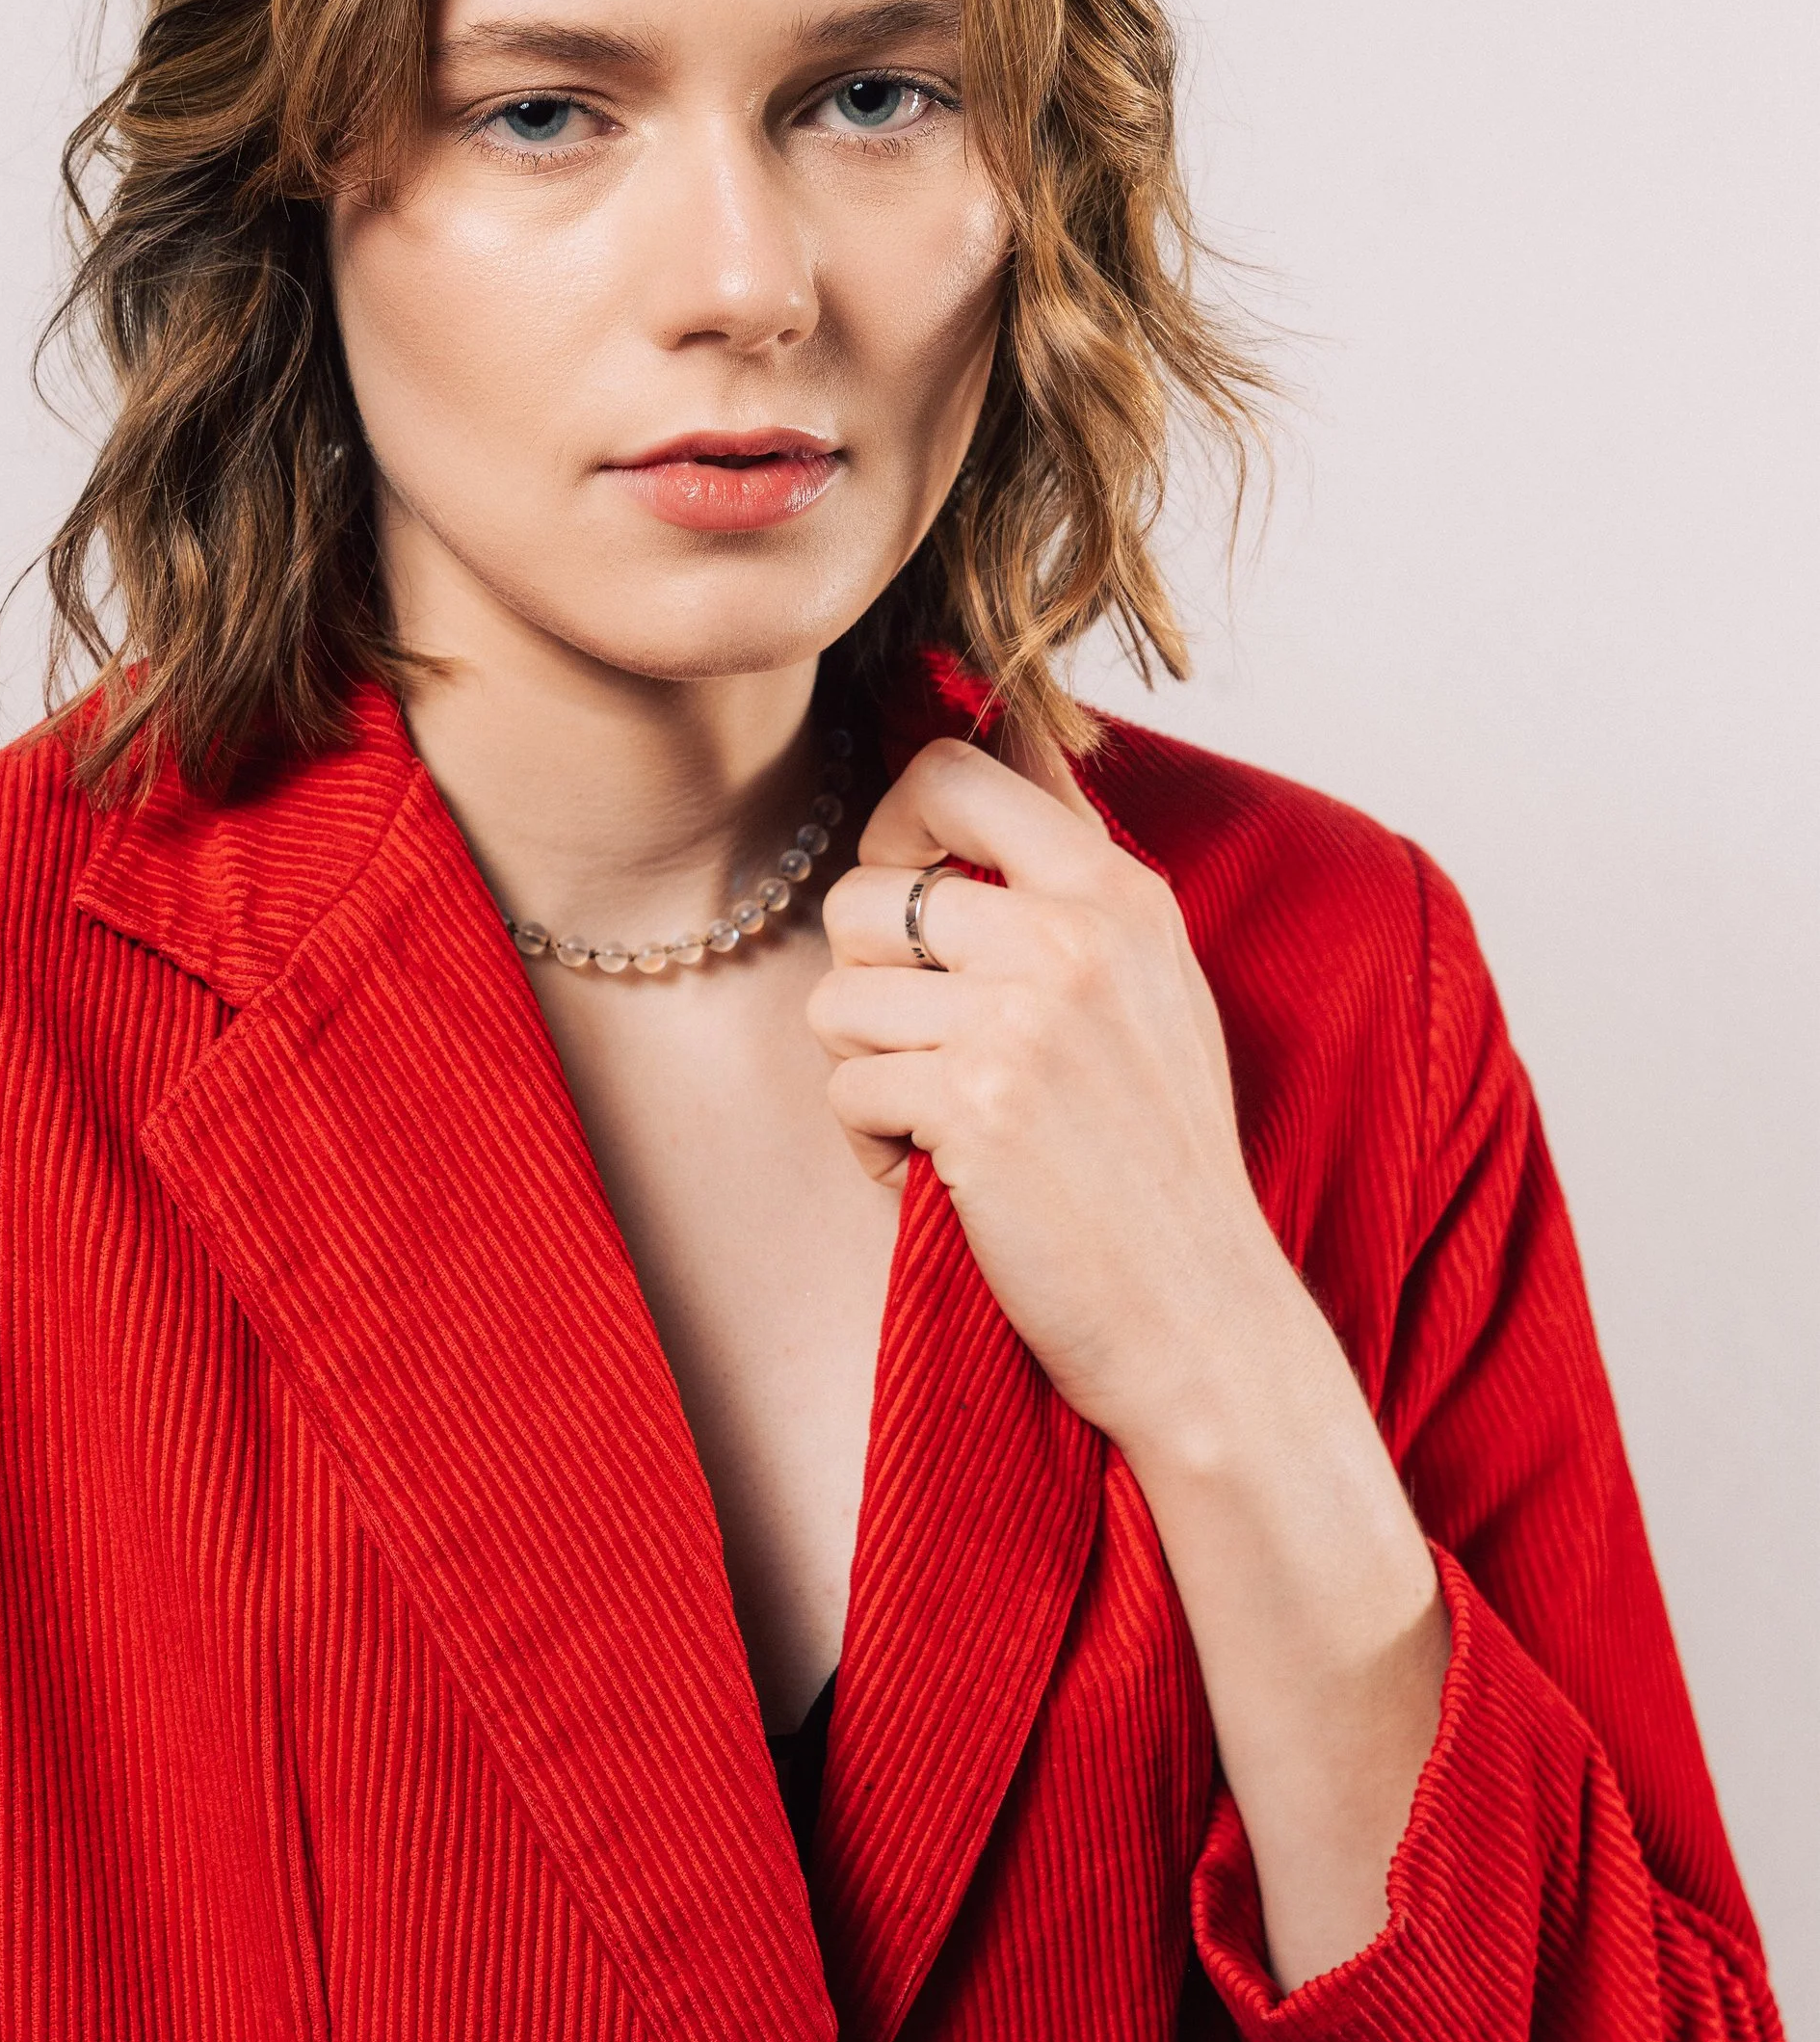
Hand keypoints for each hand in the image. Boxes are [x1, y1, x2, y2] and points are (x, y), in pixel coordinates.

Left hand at [807, 732, 1292, 1467]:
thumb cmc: (1157, 1158)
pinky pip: (845, 1088)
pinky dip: (872, 1147)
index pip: (954, 769)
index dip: (895, 828)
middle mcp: (1076, 934)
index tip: (912, 902)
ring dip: (867, 1073)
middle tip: (929, 1048)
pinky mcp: (974, 1103)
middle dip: (866, 981)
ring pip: (838, 997)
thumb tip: (1000, 725)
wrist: (1203, 1316)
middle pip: (865, 891)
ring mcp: (1026, 1016)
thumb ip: (1069, 861)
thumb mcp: (1147, 979)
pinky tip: (943, 1179)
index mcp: (1119, 890)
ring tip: (945, 1124)